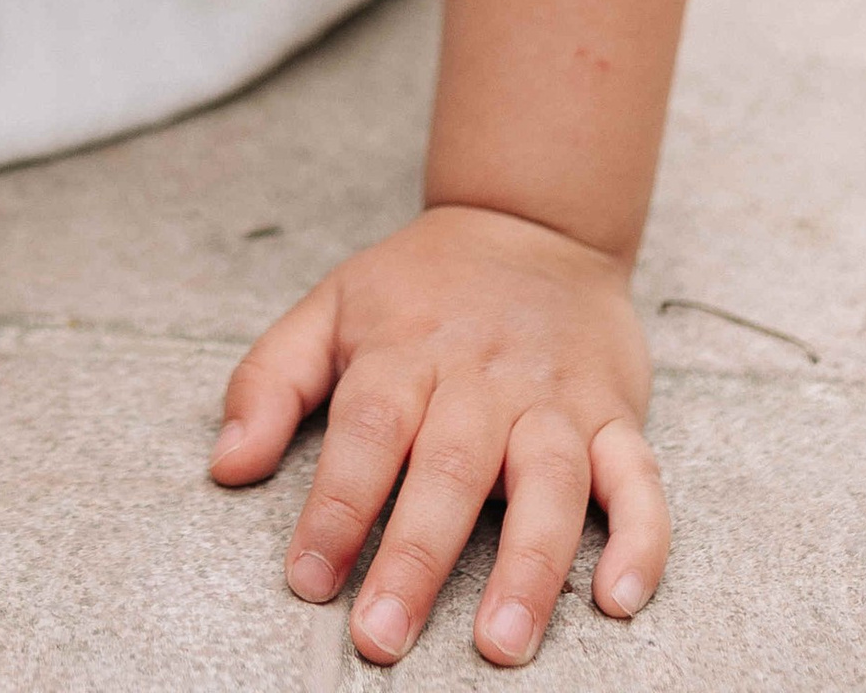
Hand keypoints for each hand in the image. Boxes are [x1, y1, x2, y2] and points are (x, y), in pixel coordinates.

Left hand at [211, 205, 668, 666]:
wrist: (534, 222)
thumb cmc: (422, 286)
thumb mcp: (332, 307)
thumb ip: (270, 380)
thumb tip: (225, 465)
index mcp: (406, 351)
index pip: (366, 431)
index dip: (336, 507)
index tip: (310, 580)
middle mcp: (483, 377)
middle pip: (449, 468)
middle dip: (415, 557)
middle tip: (381, 639)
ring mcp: (556, 398)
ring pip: (550, 481)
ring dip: (527, 567)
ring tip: (500, 642)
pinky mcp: (617, 414)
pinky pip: (639, 478)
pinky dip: (640, 539)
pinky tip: (619, 599)